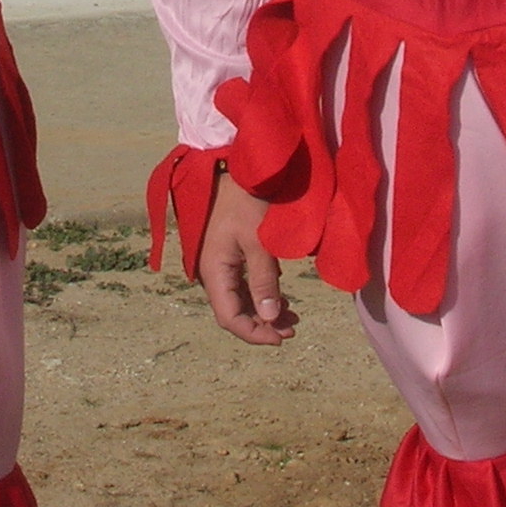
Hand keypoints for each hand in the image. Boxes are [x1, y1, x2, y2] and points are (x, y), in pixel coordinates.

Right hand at [199, 171, 294, 346]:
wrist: (234, 167)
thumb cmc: (245, 199)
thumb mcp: (259, 240)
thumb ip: (264, 280)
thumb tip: (270, 318)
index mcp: (215, 270)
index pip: (230, 317)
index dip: (254, 334)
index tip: (281, 339)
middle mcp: (212, 272)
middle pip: (234, 311)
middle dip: (262, 324)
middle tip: (293, 329)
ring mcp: (218, 263)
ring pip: (238, 299)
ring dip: (263, 311)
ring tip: (293, 317)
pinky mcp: (227, 254)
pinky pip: (240, 284)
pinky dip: (260, 294)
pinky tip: (281, 296)